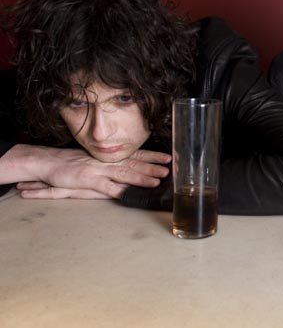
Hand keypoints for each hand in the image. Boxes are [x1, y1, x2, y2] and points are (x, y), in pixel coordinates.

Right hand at [13, 146, 169, 199]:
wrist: (48, 162)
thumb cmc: (71, 163)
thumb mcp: (94, 161)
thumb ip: (111, 167)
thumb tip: (128, 172)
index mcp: (109, 157)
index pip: (135, 155)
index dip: (152, 156)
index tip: (168, 158)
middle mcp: (106, 161)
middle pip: (134, 163)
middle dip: (153, 166)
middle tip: (169, 169)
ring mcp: (98, 169)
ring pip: (124, 173)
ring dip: (141, 177)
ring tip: (156, 181)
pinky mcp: (88, 179)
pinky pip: (106, 186)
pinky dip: (118, 190)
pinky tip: (129, 193)